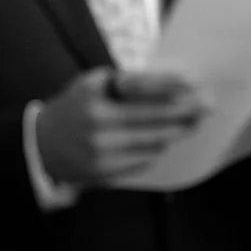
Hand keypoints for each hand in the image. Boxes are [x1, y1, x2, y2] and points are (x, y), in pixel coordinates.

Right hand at [35, 68, 210, 186]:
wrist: (42, 146)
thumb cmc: (76, 106)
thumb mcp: (93, 84)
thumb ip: (127, 84)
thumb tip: (174, 85)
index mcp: (95, 93)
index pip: (141, 85)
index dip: (170, 83)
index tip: (193, 80)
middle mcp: (98, 121)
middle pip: (155, 116)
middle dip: (186, 111)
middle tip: (208, 105)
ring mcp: (102, 149)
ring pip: (154, 140)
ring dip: (178, 131)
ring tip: (195, 122)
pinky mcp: (106, 171)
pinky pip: (144, 158)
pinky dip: (158, 147)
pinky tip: (167, 139)